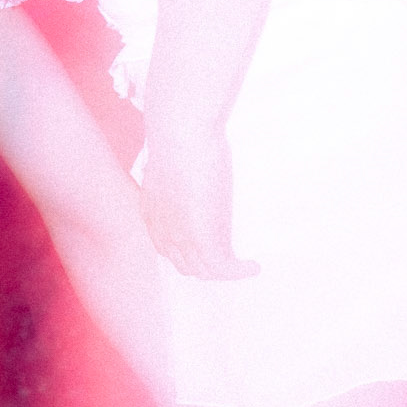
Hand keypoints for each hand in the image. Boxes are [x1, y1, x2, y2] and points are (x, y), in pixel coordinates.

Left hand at [139, 130, 260, 281]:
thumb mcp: (171, 156)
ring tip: (243, 265)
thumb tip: (188, 158)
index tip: (203, 244)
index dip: (185, 251)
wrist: (181, 135)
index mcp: (153, 211)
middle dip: (204, 263)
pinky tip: (253, 266)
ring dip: (224, 270)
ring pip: (203, 270)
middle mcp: (163, 230)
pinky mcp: (205, 239)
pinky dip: (239, 271)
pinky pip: (222, 268)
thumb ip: (176, 165)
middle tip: (228, 256)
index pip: (166, 245)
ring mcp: (183, 238)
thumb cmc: (177, 135)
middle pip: (184, 263)